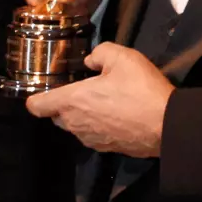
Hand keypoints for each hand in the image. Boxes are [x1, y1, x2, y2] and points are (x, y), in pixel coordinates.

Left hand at [26, 43, 173, 157]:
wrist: (165, 124)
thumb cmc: (140, 89)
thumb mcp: (124, 57)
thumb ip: (100, 52)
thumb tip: (90, 60)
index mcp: (72, 101)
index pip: (36, 105)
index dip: (37, 96)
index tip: (50, 88)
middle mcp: (74, 123)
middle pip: (56, 115)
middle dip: (65, 103)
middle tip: (87, 89)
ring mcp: (89, 139)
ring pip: (75, 125)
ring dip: (84, 115)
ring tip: (108, 102)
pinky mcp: (105, 148)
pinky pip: (93, 134)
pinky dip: (100, 126)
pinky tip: (120, 115)